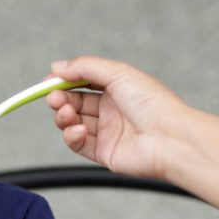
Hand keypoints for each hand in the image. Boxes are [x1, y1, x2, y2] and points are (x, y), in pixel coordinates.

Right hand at [46, 56, 188, 179]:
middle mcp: (112, 110)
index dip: (64, 82)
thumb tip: (57, 66)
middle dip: (60, 100)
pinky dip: (72, 136)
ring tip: (67, 114)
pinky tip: (79, 130)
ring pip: (73, 123)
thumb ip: (84, 67)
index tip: (48, 82)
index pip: (82, 82)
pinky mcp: (104, 152)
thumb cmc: (152, 103)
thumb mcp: (117, 73)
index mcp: (117, 88)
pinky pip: (79, 144)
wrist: (170, 138)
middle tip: (54, 99)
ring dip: (64, 117)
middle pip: (74, 103)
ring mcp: (107, 132)